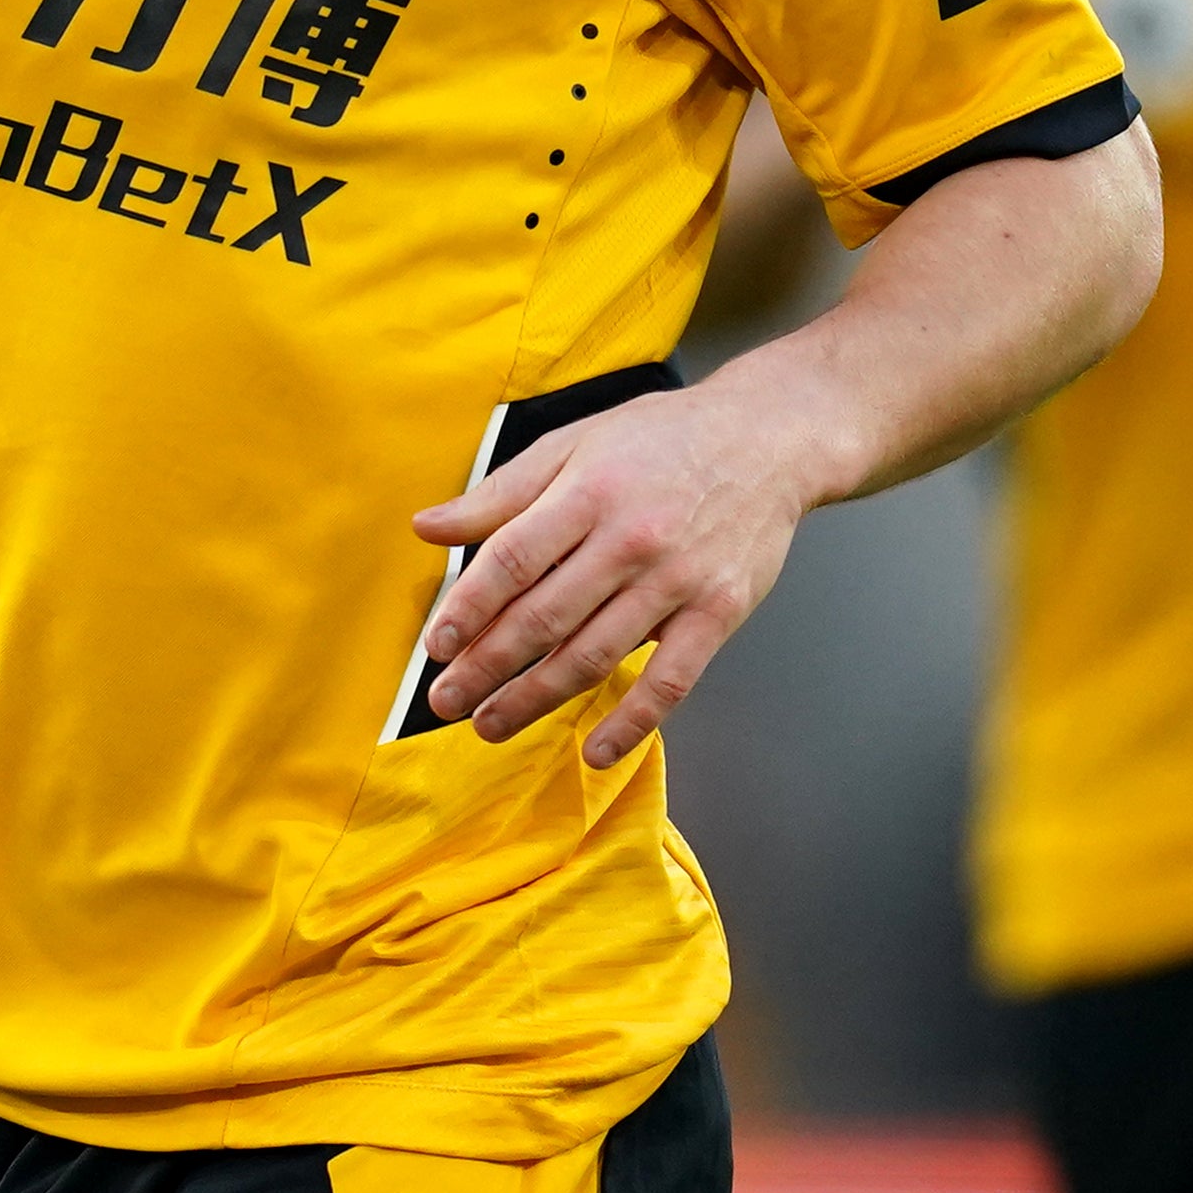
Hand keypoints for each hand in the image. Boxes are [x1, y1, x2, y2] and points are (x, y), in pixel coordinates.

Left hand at [406, 385, 818, 766]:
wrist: (766, 440)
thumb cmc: (662, 440)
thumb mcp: (573, 445)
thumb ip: (500, 494)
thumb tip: (426, 528)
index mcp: (588, 493)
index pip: (512, 560)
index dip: (468, 608)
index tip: (435, 646)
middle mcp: (630, 539)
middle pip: (544, 617)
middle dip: (486, 667)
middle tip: (445, 701)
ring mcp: (678, 580)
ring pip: (595, 655)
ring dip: (536, 699)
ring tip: (490, 724)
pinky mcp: (718, 612)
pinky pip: (671, 681)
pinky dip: (632, 723)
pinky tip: (595, 752)